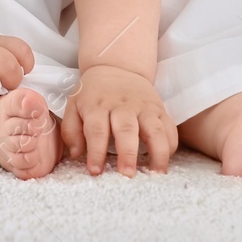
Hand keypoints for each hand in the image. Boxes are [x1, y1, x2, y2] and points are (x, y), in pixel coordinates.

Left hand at [61, 64, 176, 175]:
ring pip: (154, 128)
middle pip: (126, 129)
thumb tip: (76, 153)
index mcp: (98, 105)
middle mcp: (122, 106)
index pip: (96, 129)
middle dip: (127, 153)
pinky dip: (170, 144)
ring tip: (156, 173)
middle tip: (127, 175)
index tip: (95, 171)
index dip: (96, 151)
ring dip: (157, 151)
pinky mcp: (159, 108)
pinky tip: (165, 159)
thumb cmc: (94, 93)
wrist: (117, 66)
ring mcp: (143, 107)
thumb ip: (71, 130)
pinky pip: (169, 126)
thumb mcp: (74, 105)